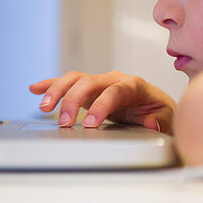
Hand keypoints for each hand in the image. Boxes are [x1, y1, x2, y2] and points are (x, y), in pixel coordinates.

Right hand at [29, 71, 176, 133]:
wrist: (157, 106)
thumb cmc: (161, 113)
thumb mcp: (167, 120)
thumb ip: (160, 122)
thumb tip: (150, 123)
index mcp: (134, 86)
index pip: (115, 91)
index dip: (101, 105)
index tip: (90, 124)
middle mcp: (115, 79)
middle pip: (89, 82)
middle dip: (74, 100)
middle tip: (64, 122)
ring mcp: (100, 82)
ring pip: (75, 79)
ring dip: (57, 91)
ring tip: (44, 107)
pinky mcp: (89, 88)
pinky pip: (68, 82)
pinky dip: (51, 84)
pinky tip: (34, 89)